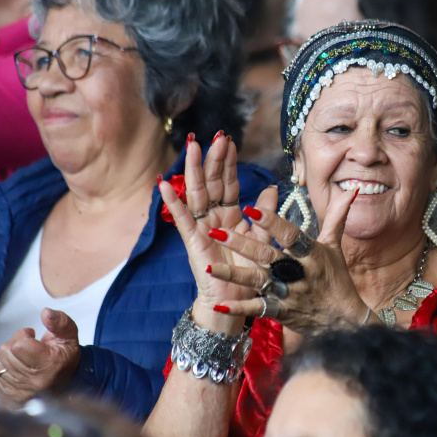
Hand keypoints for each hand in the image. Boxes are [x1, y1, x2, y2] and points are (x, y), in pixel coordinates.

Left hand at [0, 308, 80, 406]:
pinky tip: (16, 367)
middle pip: (5, 351)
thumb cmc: (65, 357)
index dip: (23, 335)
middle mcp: (33, 382)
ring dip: (6, 355)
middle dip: (14, 343)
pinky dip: (1, 367)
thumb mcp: (69, 335)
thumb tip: (45, 312)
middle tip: (27, 346)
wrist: (67, 384)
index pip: (19, 345)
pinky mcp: (9, 398)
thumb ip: (60, 321)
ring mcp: (19, 392)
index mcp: (49, 365)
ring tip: (21, 357)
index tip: (32, 336)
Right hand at [159, 133, 262, 329]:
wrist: (239, 300)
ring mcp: (201, 228)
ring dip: (193, 170)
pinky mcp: (192, 241)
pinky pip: (181, 218)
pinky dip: (172, 201)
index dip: (228, 162)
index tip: (229, 140)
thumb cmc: (250, 272)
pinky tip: (164, 183)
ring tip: (192, 147)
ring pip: (196, 194)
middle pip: (211, 183)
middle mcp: (213, 218)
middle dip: (213, 159)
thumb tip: (272, 187)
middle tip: (216, 136)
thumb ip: (265, 213)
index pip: (227, 182)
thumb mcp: (262, 237)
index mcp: (230, 215)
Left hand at [205, 187, 370, 334]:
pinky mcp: (282, 313)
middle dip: (241, 244)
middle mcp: (298, 272)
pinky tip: (220, 304)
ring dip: (233, 274)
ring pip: (257, 281)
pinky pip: (258, 309)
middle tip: (216, 231)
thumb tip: (350, 190)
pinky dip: (240, 308)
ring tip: (208, 267)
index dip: (271, 222)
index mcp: (310, 253)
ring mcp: (289, 294)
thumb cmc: (338, 280)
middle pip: (266, 256)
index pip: (289, 235)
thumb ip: (337, 217)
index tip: (251, 209)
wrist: (345, 322)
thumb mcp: (335, 247)